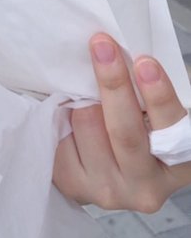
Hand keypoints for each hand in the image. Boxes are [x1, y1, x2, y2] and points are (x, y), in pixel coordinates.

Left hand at [53, 33, 190, 211]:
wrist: (119, 166)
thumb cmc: (144, 124)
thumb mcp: (156, 108)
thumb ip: (147, 89)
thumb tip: (120, 51)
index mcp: (180, 164)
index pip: (171, 127)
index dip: (158, 95)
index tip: (144, 62)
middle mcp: (147, 187)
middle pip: (124, 131)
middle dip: (112, 83)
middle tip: (102, 45)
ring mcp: (111, 193)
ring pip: (87, 127)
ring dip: (82, 99)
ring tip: (84, 88)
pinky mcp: (77, 188)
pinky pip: (60, 140)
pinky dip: (60, 115)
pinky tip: (67, 107)